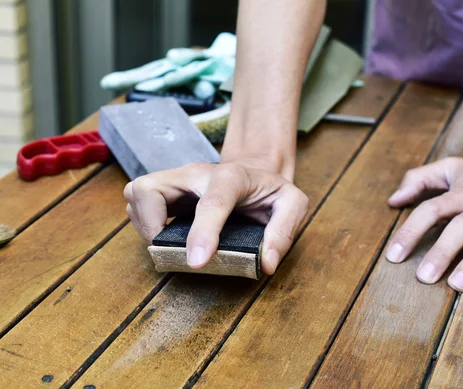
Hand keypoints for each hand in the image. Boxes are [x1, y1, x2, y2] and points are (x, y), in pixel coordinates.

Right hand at [124, 158, 307, 274]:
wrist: (255, 172)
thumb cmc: (270, 191)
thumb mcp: (293, 204)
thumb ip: (284, 230)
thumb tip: (266, 263)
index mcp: (232, 176)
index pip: (212, 202)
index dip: (202, 232)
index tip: (196, 262)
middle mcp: (196, 173)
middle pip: (150, 188)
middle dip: (151, 224)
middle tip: (170, 250)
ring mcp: (176, 179)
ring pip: (137, 192)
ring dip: (144, 224)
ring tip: (167, 243)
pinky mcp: (165, 188)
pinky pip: (137, 202)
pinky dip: (143, 223)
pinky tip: (164, 235)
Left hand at [385, 155, 462, 291]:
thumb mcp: (453, 168)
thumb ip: (419, 179)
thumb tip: (392, 200)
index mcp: (462, 193)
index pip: (431, 210)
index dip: (410, 231)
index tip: (393, 256)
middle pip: (460, 227)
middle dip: (441, 252)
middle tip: (423, 277)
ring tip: (457, 285)